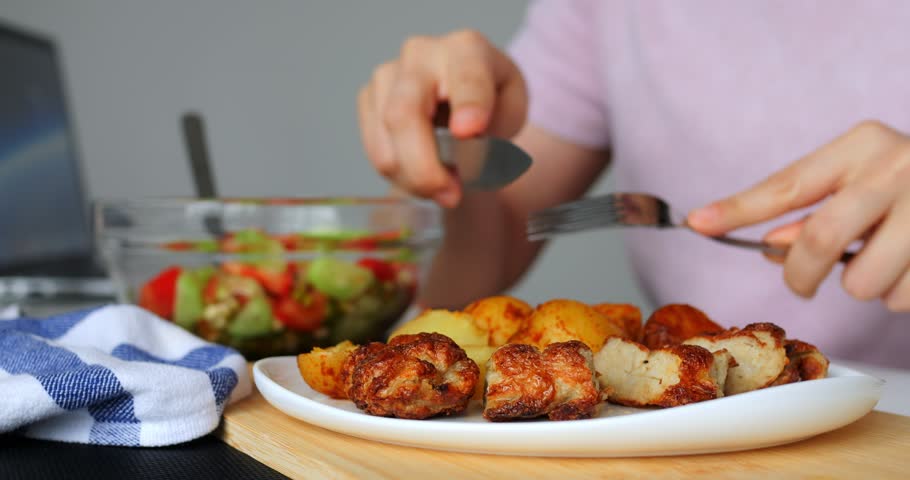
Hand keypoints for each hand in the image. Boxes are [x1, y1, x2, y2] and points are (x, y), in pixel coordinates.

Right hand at [357, 30, 526, 207]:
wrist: (465, 91)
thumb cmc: (490, 100)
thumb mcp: (511, 113)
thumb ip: (496, 135)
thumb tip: (467, 159)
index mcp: (466, 49)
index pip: (466, 77)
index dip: (468, 105)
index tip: (469, 130)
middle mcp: (420, 54)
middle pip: (404, 114)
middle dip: (424, 167)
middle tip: (451, 196)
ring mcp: (388, 75)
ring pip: (385, 141)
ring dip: (414, 179)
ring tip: (445, 187)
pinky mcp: (368, 98)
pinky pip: (376, 151)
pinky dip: (400, 176)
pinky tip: (424, 174)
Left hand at [687, 120, 909, 310]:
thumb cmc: (909, 184)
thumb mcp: (861, 180)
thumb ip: (815, 210)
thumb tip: (770, 245)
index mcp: (862, 145)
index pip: (786, 185)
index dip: (738, 209)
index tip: (697, 222)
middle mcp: (895, 167)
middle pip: (817, 239)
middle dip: (799, 274)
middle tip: (799, 283)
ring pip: (863, 281)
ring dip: (864, 285)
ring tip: (885, 260)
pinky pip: (902, 297)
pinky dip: (900, 294)